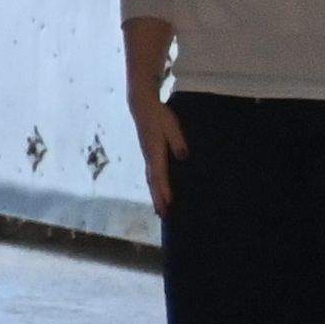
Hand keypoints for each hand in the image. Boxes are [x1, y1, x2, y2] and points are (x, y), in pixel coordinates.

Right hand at [134, 89, 184, 214]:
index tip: (168, 203)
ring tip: (160, 210)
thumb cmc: (160, 116)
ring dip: (155, 195)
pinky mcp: (149, 156)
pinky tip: (158, 192)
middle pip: (153, 183)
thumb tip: (183, 156)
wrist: (142, 108)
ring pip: (151, 181)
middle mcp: (149, 158)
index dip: (164, 190)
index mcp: (155, 152)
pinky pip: (151, 175)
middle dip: (158, 199)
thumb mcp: (172, 126)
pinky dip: (154, 187)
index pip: (160, 175)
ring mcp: (148, 157)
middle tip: (163, 215)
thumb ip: (178, 141)